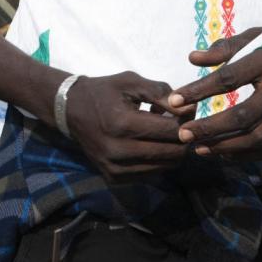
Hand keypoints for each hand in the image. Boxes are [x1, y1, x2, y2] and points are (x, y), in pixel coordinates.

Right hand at [63, 72, 191, 182]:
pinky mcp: (114, 179)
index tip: (187, 112)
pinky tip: (151, 144)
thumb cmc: (104, 92)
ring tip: (164, 133)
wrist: (71, 111)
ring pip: (165, 167)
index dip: (186, 121)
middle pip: (172, 153)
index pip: (170, 130)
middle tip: (182, 124)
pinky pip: (151, 174)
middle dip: (184, 138)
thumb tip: (190, 109)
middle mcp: (118, 151)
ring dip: (172, 151)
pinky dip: (159, 160)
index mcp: (122, 123)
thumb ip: (161, 93)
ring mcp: (115, 169)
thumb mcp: (131, 82)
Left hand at [168, 28, 261, 161]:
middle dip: (209, 129)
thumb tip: (192, 59)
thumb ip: (225, 48)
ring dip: (226, 147)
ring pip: (259, 138)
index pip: (229, 79)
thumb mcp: (257, 37)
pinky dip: (248, 155)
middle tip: (183, 135)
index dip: (199, 91)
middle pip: (244, 116)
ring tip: (199, 148)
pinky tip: (225, 153)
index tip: (173, 101)